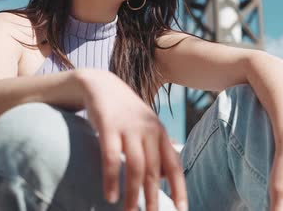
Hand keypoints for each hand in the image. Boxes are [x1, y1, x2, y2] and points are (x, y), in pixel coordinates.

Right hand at [76, 69, 186, 210]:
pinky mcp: (108, 127)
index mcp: (161, 133)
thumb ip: (157, 147)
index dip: (179, 189)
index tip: (181, 210)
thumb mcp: (147, 126)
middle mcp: (149, 131)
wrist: (101, 85)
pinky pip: (111, 158)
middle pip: (154, 171)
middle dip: (154, 198)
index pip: (174, 166)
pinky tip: (110, 196)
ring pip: (135, 168)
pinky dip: (112, 179)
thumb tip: (166, 173)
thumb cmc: (126, 111)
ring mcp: (129, 129)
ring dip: (133, 194)